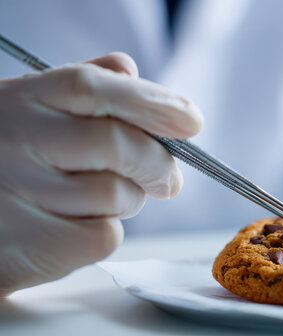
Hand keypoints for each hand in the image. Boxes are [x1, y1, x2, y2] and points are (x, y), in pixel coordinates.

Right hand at [0, 53, 202, 295]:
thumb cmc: (5, 158)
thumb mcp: (27, 108)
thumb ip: (79, 87)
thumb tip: (129, 71)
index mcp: (21, 99)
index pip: (93, 86)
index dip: (153, 102)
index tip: (192, 121)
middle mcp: (16, 139)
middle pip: (118, 145)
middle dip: (158, 165)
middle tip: (168, 181)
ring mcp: (18, 191)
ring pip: (116, 195)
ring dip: (129, 201)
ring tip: (102, 201)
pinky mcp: (29, 244)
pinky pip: (102, 236)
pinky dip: (105, 233)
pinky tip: (76, 226)